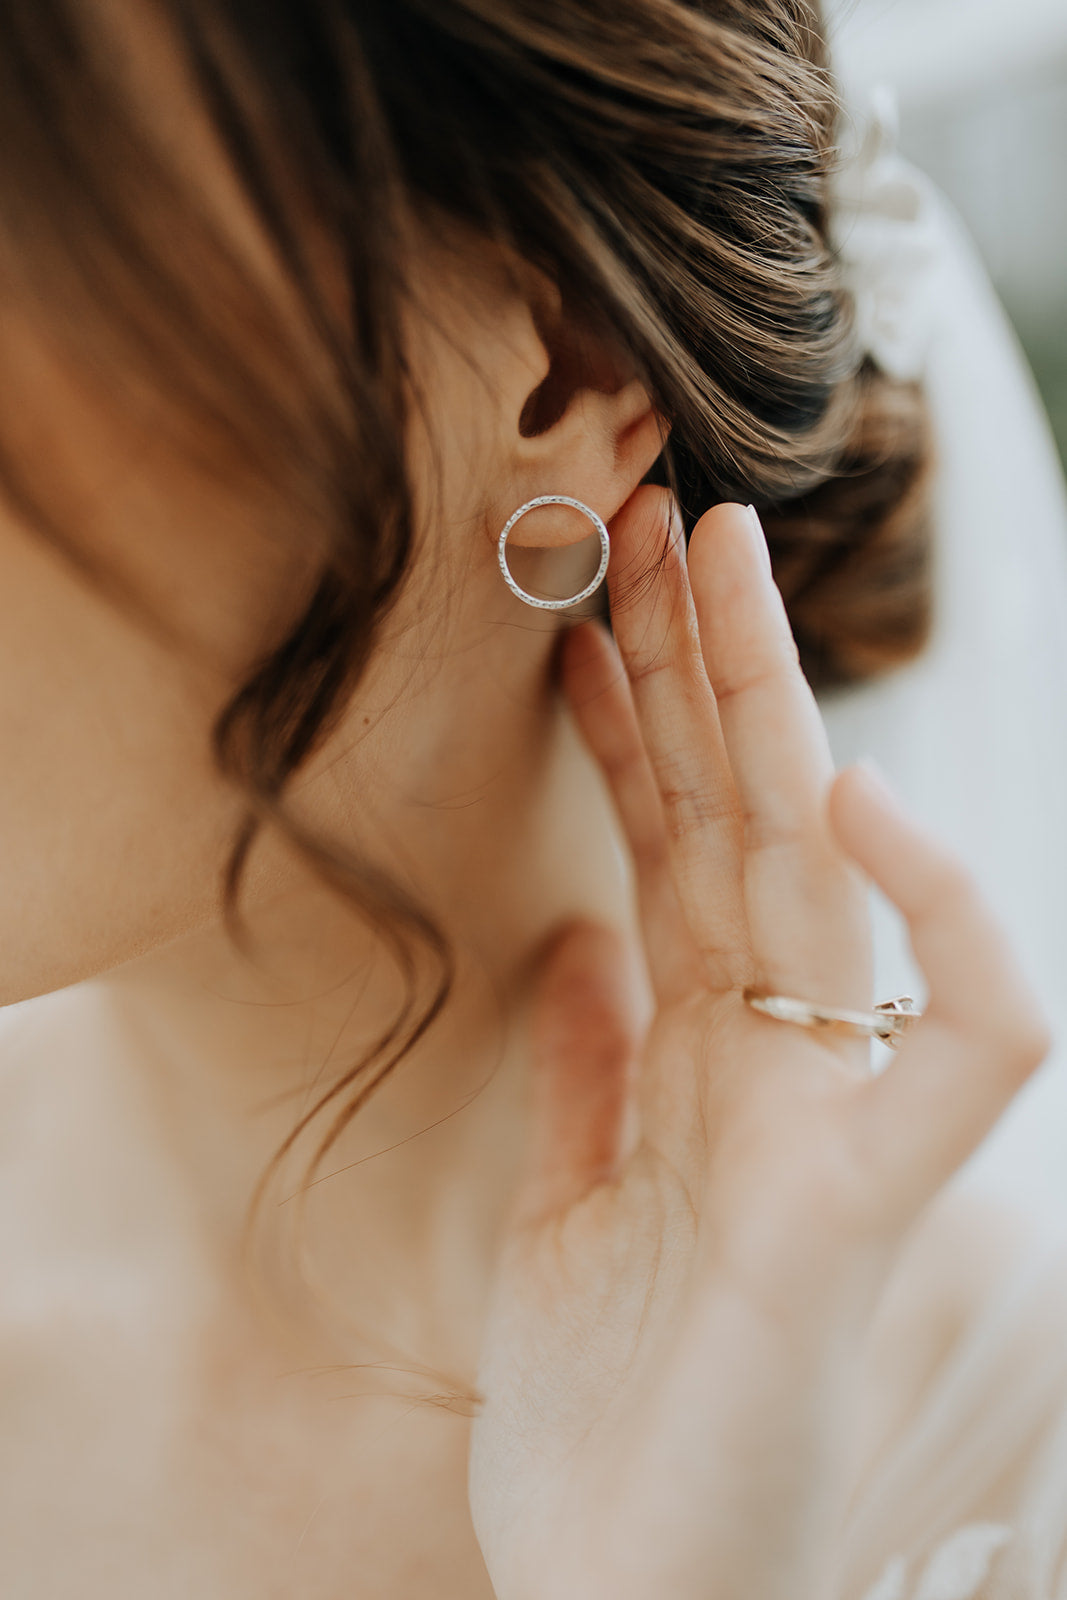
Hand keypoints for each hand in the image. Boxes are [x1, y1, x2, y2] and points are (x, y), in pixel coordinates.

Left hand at [468, 488, 1049, 1599]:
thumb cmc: (608, 1423)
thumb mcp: (565, 1207)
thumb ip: (589, 1067)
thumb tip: (572, 937)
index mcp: (706, 1060)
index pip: (676, 851)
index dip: (636, 729)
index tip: (586, 616)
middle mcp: (777, 1066)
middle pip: (748, 826)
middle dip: (709, 665)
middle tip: (661, 514)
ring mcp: (831, 1123)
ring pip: (833, 879)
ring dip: (782, 716)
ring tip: (723, 564)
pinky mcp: (863, 1206)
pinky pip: (969, 1039)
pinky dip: (938, 919)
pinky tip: (858, 803)